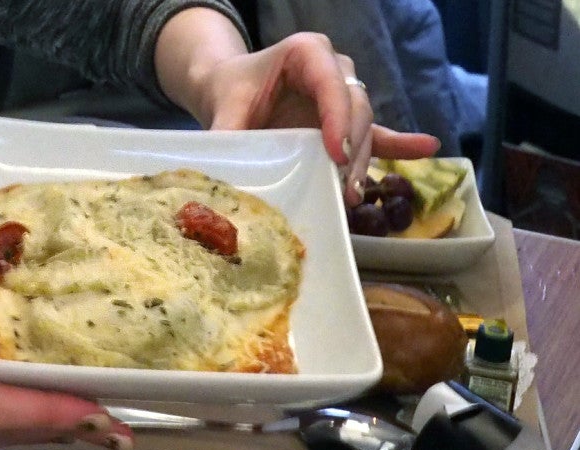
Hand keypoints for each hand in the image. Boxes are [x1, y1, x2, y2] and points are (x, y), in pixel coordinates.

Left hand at [193, 33, 440, 205]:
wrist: (230, 92)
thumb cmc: (231, 92)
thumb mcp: (224, 107)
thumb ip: (228, 132)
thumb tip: (226, 172)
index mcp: (306, 54)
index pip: (331, 82)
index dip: (337, 117)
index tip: (335, 154)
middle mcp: (333, 71)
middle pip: (355, 107)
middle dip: (353, 147)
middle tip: (343, 184)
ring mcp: (343, 96)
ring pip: (364, 127)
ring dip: (361, 161)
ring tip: (353, 194)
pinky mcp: (345, 122)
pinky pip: (378, 133)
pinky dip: (399, 145)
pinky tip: (427, 149)